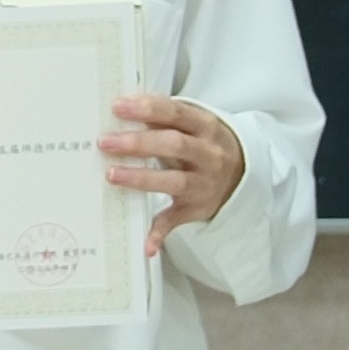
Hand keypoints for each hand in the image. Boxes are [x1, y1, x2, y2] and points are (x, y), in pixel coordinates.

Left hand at [103, 90, 240, 235]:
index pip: (176, 114)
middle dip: (138, 143)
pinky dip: (160, 232)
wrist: (243, 172)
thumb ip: (162, 117)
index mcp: (205, 127)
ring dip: (142, 179)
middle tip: (105, 142)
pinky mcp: (197, 208)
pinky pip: (177, 220)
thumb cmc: (202, 141)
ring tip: (112, 175)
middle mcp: (208, 155)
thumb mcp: (192, 124)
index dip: (147, 109)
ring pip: (174, 181)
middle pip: (174, 146)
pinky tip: (145, 242)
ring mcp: (204, 183)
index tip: (117, 107)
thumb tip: (120, 109)